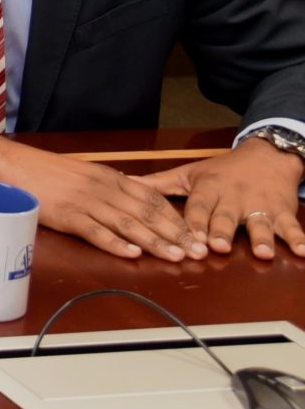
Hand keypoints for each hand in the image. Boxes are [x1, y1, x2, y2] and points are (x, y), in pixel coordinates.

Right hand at [0, 132, 203, 261]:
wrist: (9, 163)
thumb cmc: (44, 171)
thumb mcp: (83, 174)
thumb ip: (108, 188)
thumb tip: (133, 202)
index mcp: (109, 177)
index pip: (152, 199)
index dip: (176, 218)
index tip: (197, 235)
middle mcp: (103, 188)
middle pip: (147, 212)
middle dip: (176, 233)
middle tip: (200, 251)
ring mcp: (85, 201)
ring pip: (128, 223)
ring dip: (155, 241)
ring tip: (177, 256)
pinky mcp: (66, 214)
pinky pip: (95, 231)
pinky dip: (115, 243)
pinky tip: (132, 254)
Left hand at [140, 138, 304, 259]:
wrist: (265, 156)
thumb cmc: (221, 170)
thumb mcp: (189, 174)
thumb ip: (157, 184)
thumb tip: (122, 182)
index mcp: (209, 189)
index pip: (198, 207)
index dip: (194, 223)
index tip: (190, 238)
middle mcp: (233, 198)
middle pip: (227, 217)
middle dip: (222, 231)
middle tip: (219, 246)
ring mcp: (259, 206)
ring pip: (259, 223)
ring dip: (261, 238)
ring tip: (263, 252)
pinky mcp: (282, 212)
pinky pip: (292, 227)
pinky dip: (298, 239)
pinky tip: (302, 252)